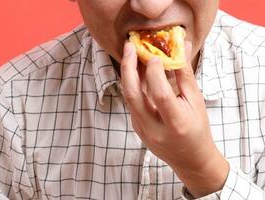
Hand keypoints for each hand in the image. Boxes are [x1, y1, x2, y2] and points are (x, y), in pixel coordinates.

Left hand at [120, 42, 228, 197]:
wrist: (190, 158)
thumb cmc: (198, 129)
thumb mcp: (196, 102)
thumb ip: (185, 75)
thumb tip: (182, 46)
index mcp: (176, 123)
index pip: (161, 95)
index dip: (156, 73)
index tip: (155, 55)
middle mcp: (154, 129)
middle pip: (133, 95)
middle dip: (128, 67)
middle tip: (129, 46)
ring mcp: (142, 130)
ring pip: (129, 97)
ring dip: (128, 74)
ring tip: (131, 53)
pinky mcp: (136, 128)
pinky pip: (132, 102)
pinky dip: (133, 84)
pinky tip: (137, 70)